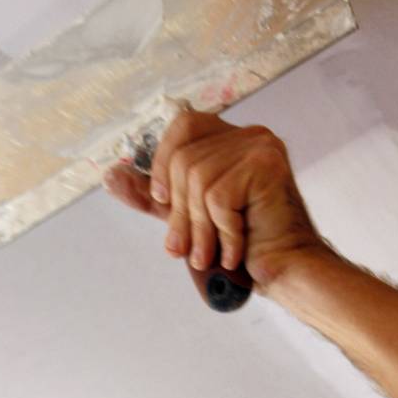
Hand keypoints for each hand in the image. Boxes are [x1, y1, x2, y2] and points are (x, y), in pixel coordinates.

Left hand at [102, 108, 326, 296]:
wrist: (285, 271)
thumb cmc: (246, 245)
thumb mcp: (190, 216)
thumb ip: (156, 196)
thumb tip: (112, 176)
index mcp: (231, 139)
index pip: (183, 126)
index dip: (163, 162)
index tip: (162, 201)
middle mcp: (249, 135)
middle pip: (185, 160)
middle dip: (180, 212)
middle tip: (188, 249)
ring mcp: (260, 146)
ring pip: (198, 179)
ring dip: (200, 227)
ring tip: (210, 255)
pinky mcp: (266, 164)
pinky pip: (217, 197)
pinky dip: (221, 231)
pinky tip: (234, 249)